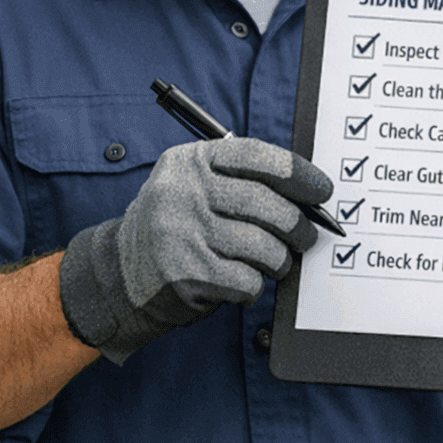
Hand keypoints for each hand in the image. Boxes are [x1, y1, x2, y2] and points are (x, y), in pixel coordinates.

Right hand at [58, 138, 332, 364]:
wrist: (120, 272)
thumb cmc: (177, 225)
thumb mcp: (196, 185)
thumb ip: (242, 182)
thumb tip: (308, 196)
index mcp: (191, 161)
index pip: (256, 157)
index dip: (297, 173)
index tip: (322, 190)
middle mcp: (182, 192)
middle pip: (265, 204)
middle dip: (298, 225)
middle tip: (307, 236)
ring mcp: (181, 234)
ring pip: (262, 247)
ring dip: (279, 260)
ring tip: (275, 262)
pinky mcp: (185, 275)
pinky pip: (246, 280)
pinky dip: (254, 285)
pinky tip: (241, 281)